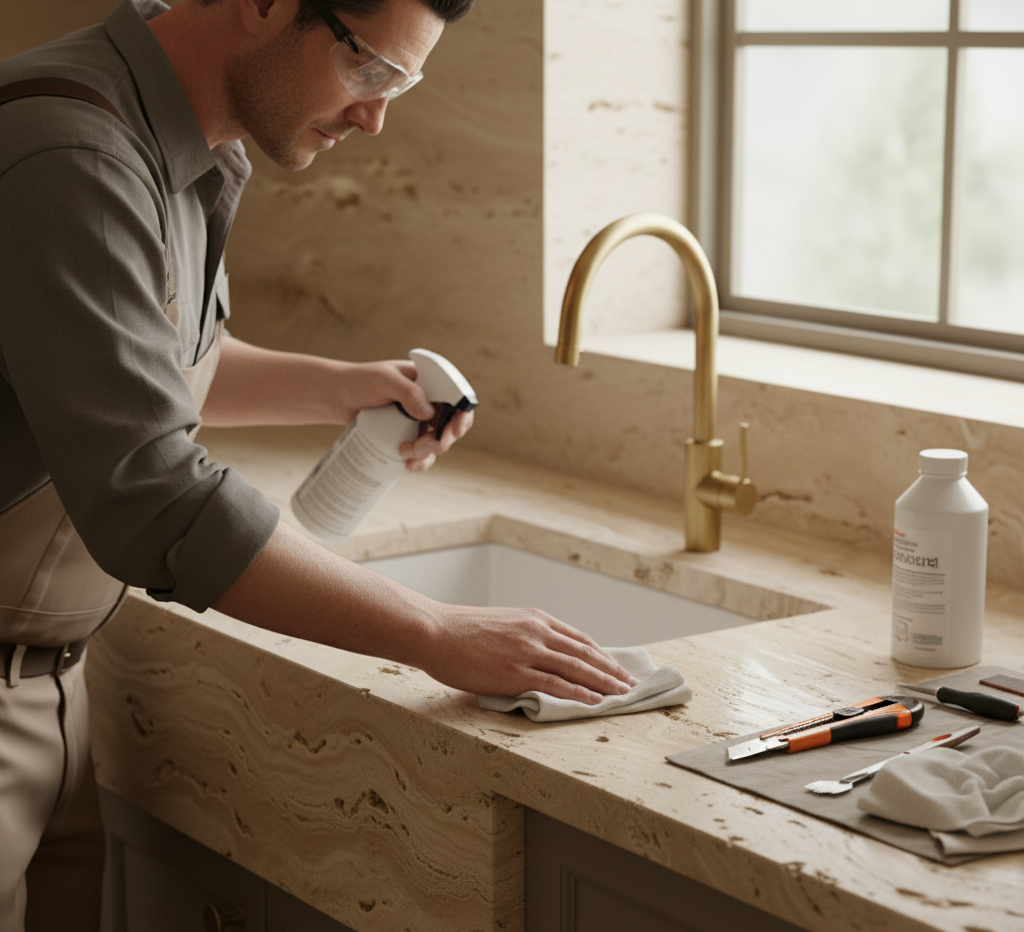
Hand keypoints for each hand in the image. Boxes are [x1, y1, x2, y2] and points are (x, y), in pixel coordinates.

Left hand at [327, 359, 473, 470]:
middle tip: (421, 445)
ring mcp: (421, 420)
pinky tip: (407, 464)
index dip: (463, 416)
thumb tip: (429, 413)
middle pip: (452, 425)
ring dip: (427, 453)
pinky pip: (424, 453)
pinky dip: (420, 462)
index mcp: (432, 382)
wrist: (339, 397)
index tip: (454, 431)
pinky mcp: (409, 435)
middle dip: (440, 441)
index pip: (458, 397)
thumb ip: (408, 392)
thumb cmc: (362, 381)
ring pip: (439, 442)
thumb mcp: (385, 380)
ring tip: (404, 453)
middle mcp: (431, 401)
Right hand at [420, 604, 639, 702]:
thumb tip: (540, 656)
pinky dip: (580, 694)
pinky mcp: (516, 672)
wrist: (435, 631)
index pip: (578, 638)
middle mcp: (537, 632)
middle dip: (611, 670)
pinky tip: (595, 703)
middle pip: (585, 653)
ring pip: (577, 669)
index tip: (616, 667)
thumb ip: (524, 637)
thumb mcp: (502, 625)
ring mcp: (528, 652)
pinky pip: (557, 685)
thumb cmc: (461, 631)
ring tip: (623, 695)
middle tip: (631, 683)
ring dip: (605, 683)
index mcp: (535, 619)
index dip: (601, 655)